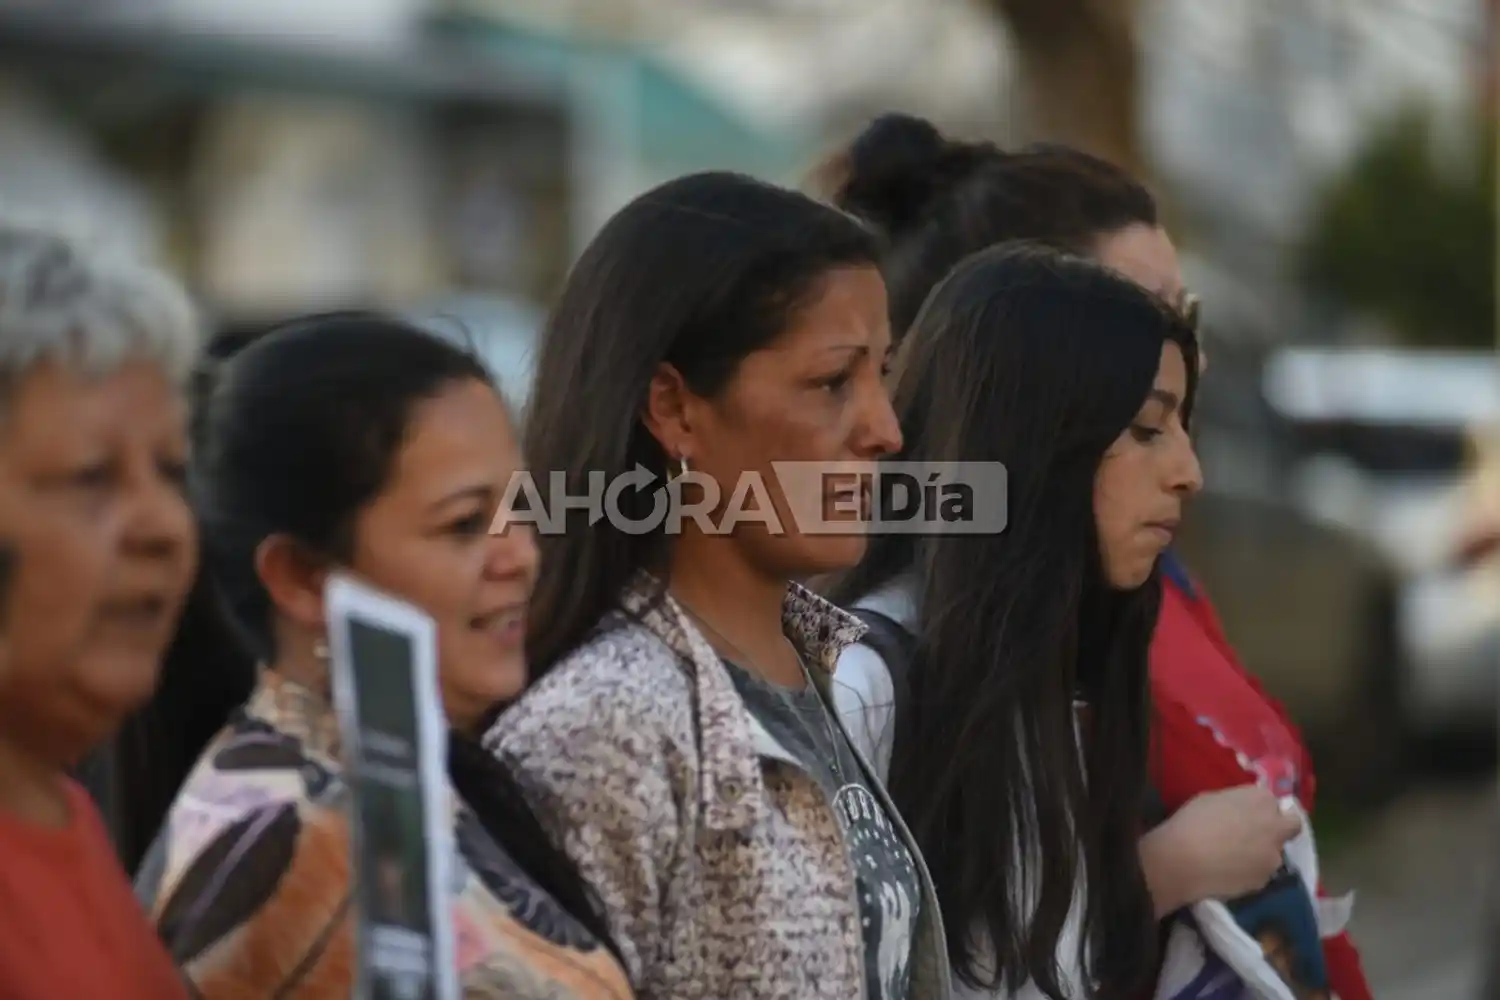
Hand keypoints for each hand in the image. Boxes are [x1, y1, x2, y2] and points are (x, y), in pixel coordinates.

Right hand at [1140, 783, 1302, 915]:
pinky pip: (1262, 873)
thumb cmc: (1190, 822)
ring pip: (1276, 852)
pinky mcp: (1266, 880)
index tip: (1247, 814)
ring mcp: (1274, 855)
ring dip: (1263, 853)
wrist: (1181, 861)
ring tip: (1236, 859)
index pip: (1273, 801)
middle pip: (1293, 824)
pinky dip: (1251, 872)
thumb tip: (1244, 812)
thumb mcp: (1212, 799)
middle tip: (1259, 834)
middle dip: (1282, 827)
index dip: (1260, 808)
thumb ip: (1237, 803)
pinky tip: (1230, 873)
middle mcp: (1275, 825)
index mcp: (1260, 799)